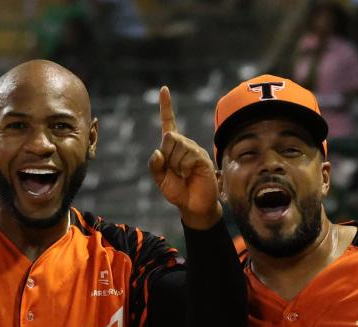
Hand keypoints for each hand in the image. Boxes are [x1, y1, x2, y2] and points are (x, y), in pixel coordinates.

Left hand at [148, 86, 221, 229]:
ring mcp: (195, 150)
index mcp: (172, 147)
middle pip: (169, 136)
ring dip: (175, 165)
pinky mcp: (202, 158)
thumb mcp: (160, 179)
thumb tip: (157, 151)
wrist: (193, 205)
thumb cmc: (177, 191)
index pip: (168, 122)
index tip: (164, 89)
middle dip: (167, 156)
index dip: (166, 106)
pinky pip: (188, 156)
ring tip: (183, 175)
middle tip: (174, 171)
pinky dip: (183, 168)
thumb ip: (155, 166)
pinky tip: (189, 175)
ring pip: (178, 147)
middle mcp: (184, 144)